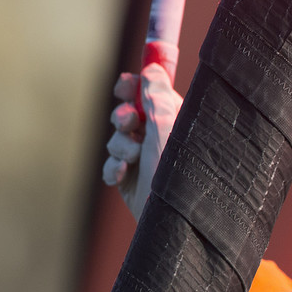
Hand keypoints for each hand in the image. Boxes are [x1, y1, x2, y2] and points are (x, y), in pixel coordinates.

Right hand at [102, 63, 181, 219]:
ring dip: (121, 146)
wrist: (173, 223)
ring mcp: (147, 162)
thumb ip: (157, 96)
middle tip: (130, 124)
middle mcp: (164, 141)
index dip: (135, 87)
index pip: (153, 95)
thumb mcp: (167, 127)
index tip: (126, 85)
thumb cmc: (179, 173)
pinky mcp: (133, 182)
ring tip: (134, 159)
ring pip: (117, 139)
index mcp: (180, 124)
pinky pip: (111, 164)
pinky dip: (114, 168)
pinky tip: (123, 176)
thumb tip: (152, 68)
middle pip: (130, 114)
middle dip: (124, 118)